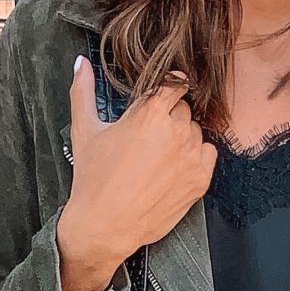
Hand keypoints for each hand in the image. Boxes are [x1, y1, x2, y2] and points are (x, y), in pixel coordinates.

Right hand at [54, 54, 216, 290]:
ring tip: (159, 157)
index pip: (175, 83)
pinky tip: (172, 169)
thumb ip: (83, 91)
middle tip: (149, 137)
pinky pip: (208, 154)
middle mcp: (177, 130)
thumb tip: (81, 64)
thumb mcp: (85, 131)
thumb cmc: (93, 180)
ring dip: (183, 138)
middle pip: (184, 109)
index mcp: (151, 112)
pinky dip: (195, 157)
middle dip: (169, 117)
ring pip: (196, 132)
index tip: (161, 97)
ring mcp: (192, 155)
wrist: (105, 226)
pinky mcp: (201, 178)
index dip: (168, 89)